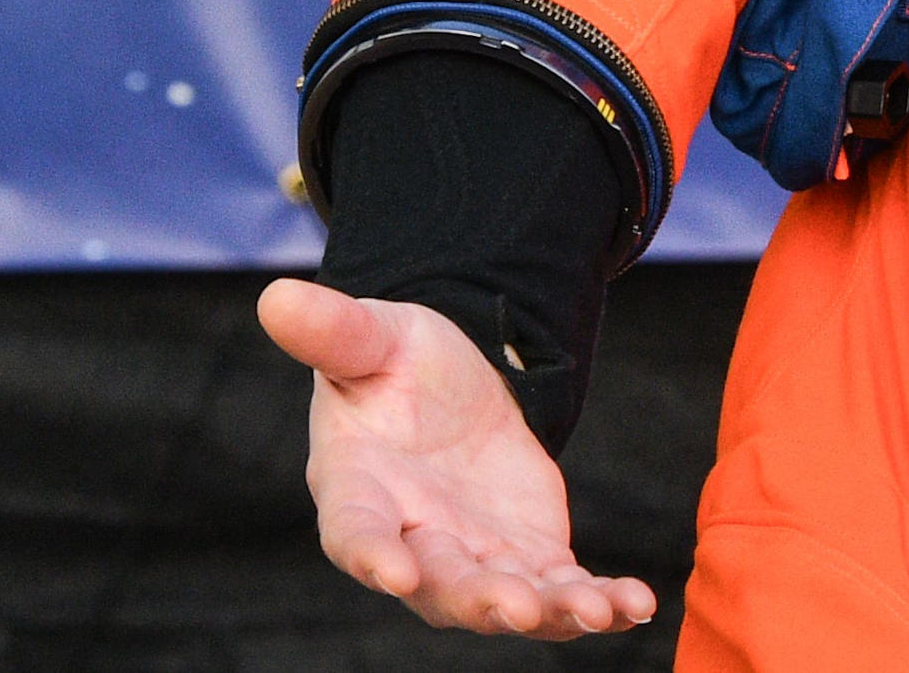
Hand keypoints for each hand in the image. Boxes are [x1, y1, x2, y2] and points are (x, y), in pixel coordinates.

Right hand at [257, 278, 656, 636]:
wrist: (453, 384)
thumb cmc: (395, 365)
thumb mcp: (373, 336)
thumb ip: (334, 331)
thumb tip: (274, 296)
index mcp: (360, 492)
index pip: (356, 533)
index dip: (372, 555)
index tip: (393, 572)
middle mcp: (414, 541)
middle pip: (441, 586)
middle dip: (479, 600)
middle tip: (516, 607)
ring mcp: (474, 558)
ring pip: (508, 600)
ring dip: (550, 613)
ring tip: (595, 612)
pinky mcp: (528, 556)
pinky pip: (561, 589)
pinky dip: (596, 603)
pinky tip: (634, 605)